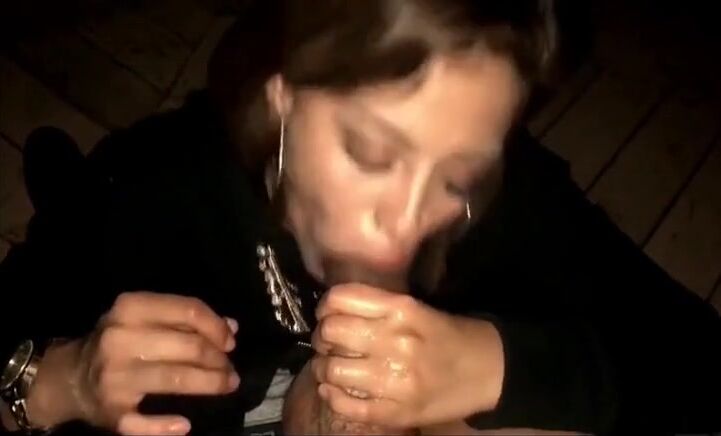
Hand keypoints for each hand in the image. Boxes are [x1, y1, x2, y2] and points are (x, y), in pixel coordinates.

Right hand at [30, 292, 238, 435]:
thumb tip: (230, 327)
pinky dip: (168, 425)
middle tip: (230, 369)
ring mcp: (114, 377)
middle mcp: (120, 339)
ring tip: (227, 385)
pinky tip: (185, 424)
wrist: (70, 376)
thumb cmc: (119, 341)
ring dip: (210, 383)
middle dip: (218, 359)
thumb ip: (185, 319)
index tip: (230, 342)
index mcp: (130, 309)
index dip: (216, 327)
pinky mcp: (111, 411)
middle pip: (188, 346)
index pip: (187, 310)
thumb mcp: (145, 318)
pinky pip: (146, 423)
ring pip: (176, 378)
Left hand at [310, 284, 503, 428]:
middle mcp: (395, 341)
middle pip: (331, 332)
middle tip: (328, 342)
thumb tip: (330, 312)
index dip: (326, 307)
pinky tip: (336, 390)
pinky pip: (345, 405)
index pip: (340, 299)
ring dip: (323, 368)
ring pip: (331, 370)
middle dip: (322, 336)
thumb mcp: (416, 308)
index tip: (327, 314)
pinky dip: (332, 397)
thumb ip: (376, 307)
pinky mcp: (396, 412)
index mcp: (401, 309)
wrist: (489, 371)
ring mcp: (395, 380)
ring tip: (332, 367)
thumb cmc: (449, 336)